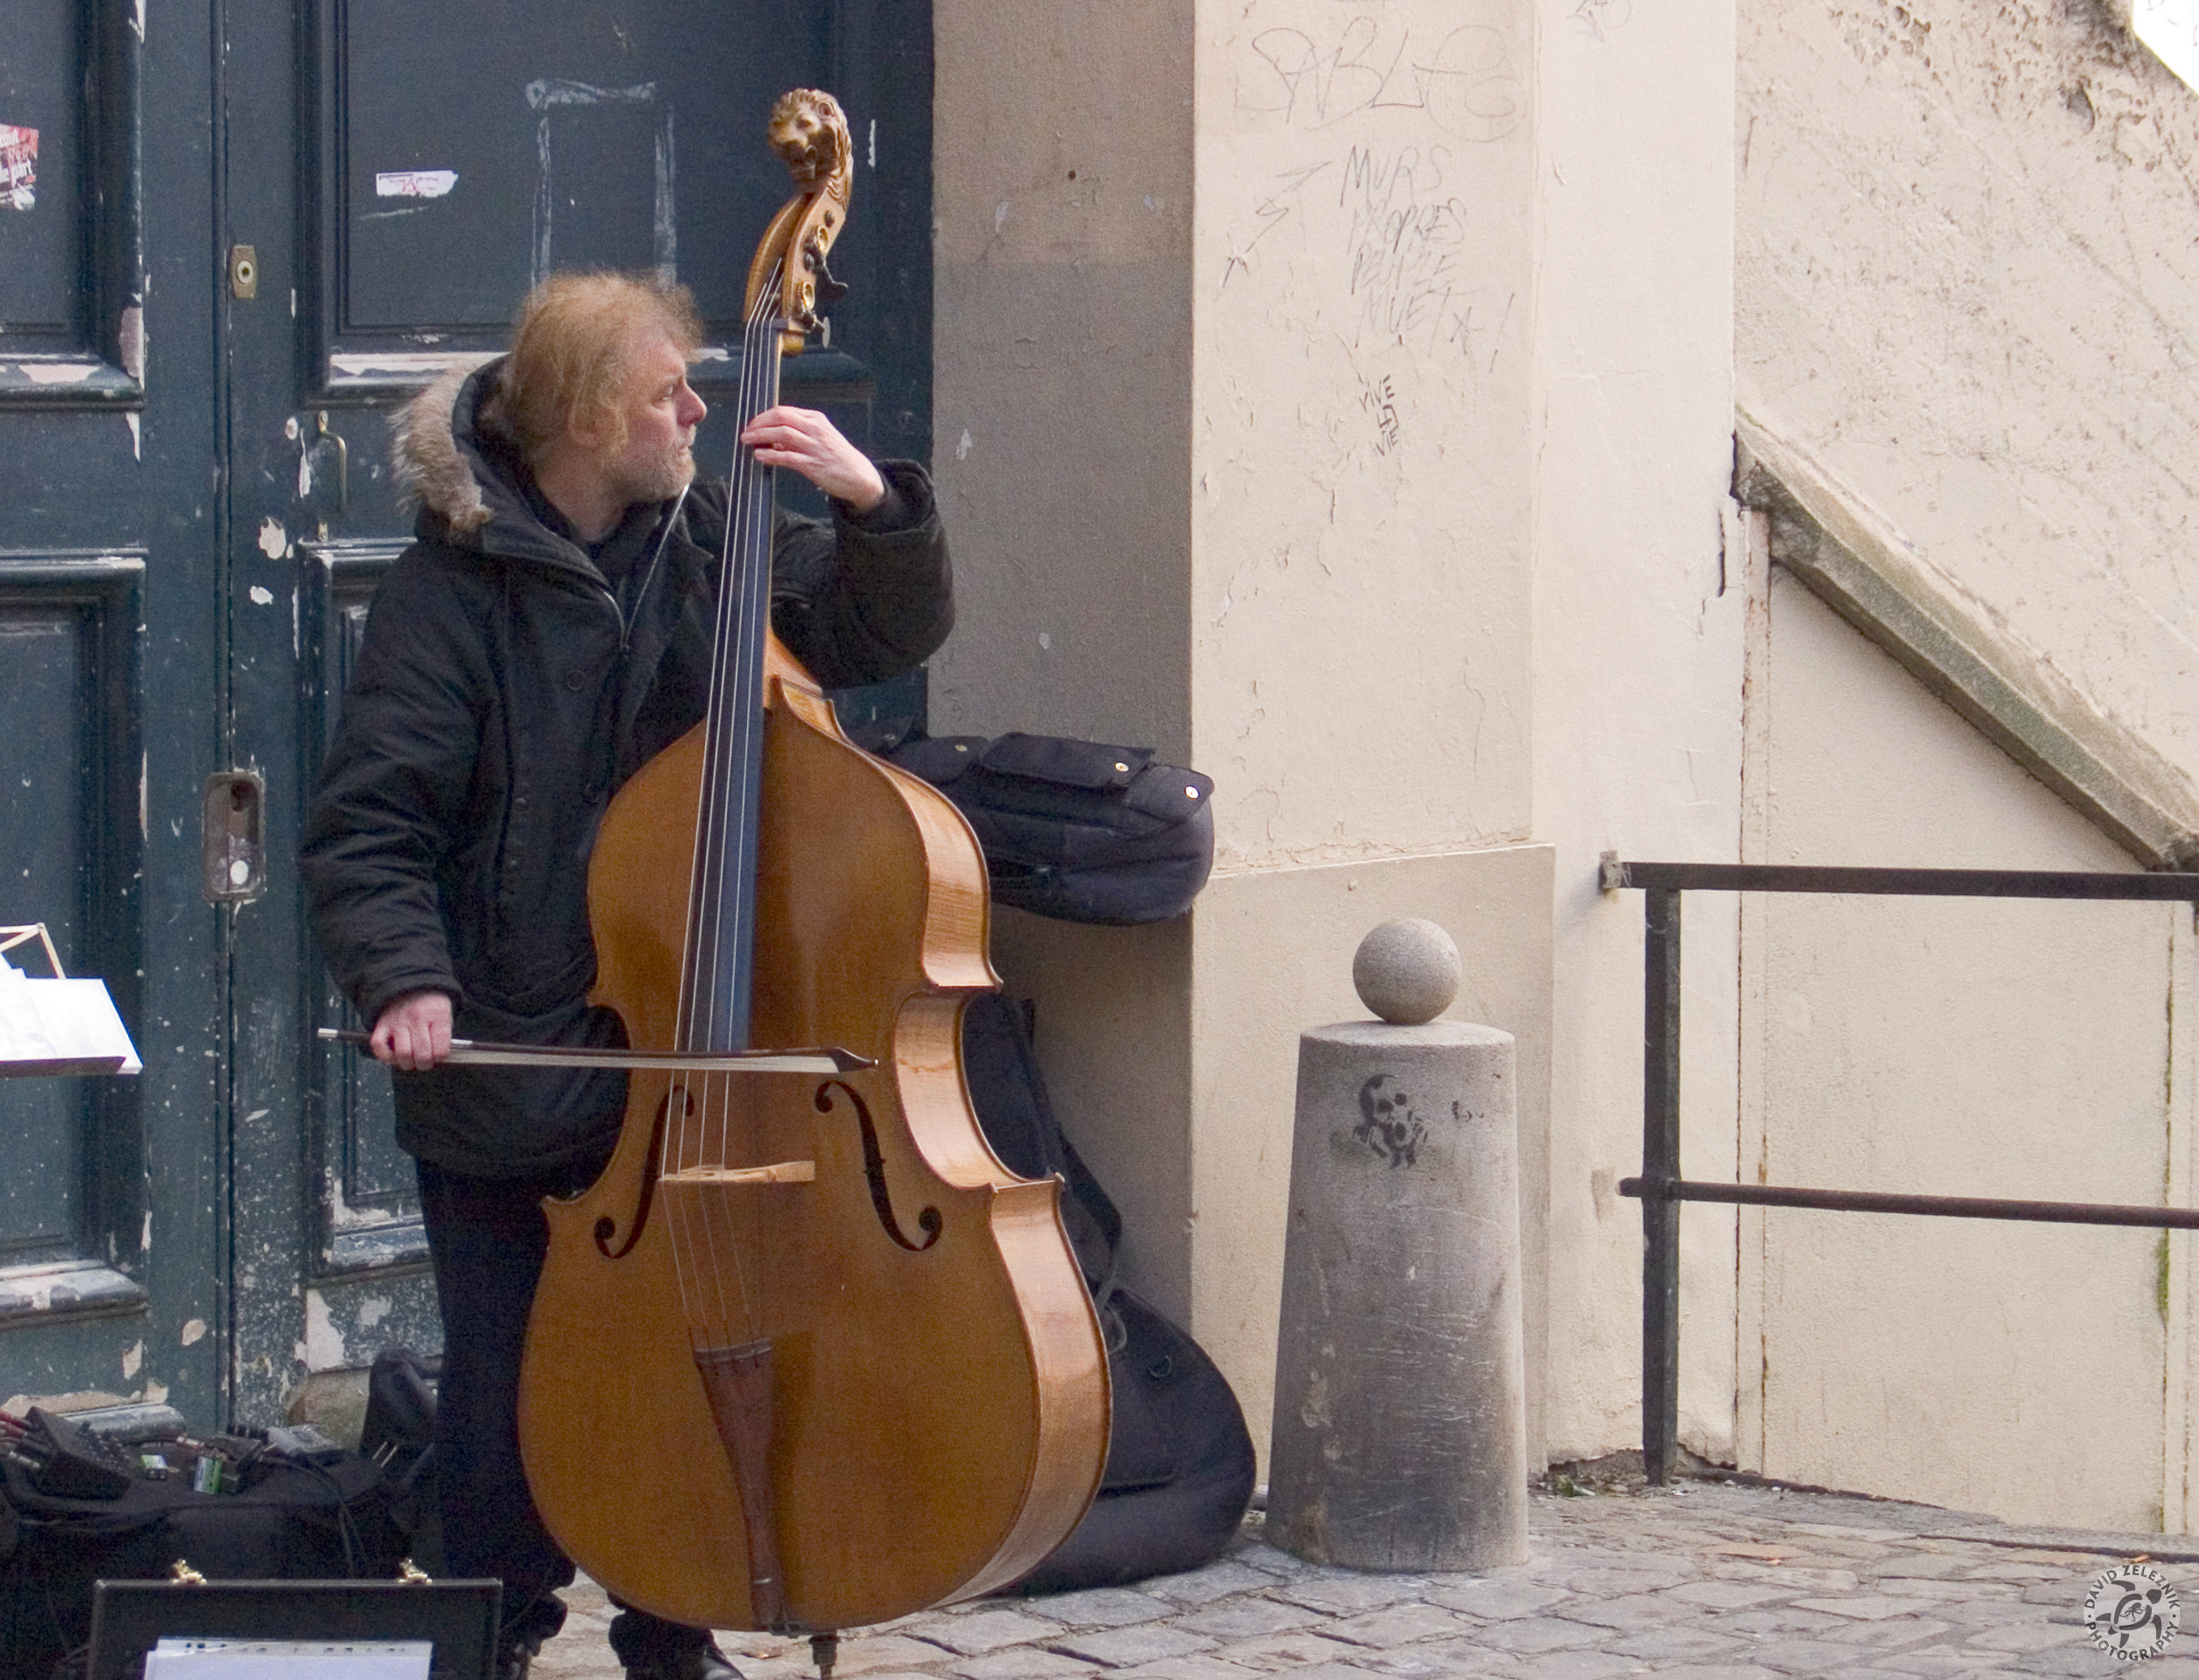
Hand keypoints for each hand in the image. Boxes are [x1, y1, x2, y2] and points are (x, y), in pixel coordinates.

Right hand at [370, 990, 452, 1070]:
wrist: (409, 981)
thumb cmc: (429, 1003)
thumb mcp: (445, 1013)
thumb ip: (443, 1035)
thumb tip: (438, 1057)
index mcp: (437, 1015)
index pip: (441, 1050)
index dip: (440, 1057)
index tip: (438, 1055)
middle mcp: (417, 1019)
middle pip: (422, 1055)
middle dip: (424, 1064)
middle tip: (424, 1062)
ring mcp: (398, 1021)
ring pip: (403, 1054)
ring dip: (407, 1063)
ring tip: (411, 1060)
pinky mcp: (382, 1024)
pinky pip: (379, 1046)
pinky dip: (385, 1056)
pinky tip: (394, 1055)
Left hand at [740, 406, 885, 512]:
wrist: (859, 475)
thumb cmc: (838, 456)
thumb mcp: (821, 437)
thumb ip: (798, 434)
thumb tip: (772, 438)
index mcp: (816, 419)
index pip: (783, 411)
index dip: (764, 416)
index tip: (753, 424)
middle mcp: (815, 429)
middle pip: (780, 418)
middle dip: (759, 423)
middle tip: (747, 431)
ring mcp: (814, 446)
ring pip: (781, 434)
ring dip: (760, 436)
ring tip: (748, 441)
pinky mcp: (812, 464)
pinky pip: (787, 457)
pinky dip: (770, 455)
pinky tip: (760, 456)